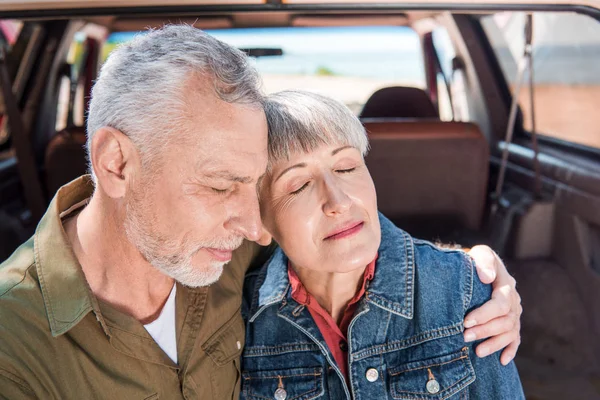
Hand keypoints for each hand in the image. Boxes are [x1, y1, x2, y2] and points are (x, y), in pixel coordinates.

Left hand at [463, 245, 521, 364]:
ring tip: (477, 352)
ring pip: (510, 332)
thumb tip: (487, 277)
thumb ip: (484, 261)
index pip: (500, 303)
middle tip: (465, 337)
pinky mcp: (511, 321)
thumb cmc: (475, 260)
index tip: (466, 321)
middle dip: (485, 330)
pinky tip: (502, 361)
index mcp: (506, 284)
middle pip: (506, 320)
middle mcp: (514, 299)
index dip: (485, 314)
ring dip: (495, 343)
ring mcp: (514, 312)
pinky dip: (510, 350)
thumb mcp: (479, 253)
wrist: (476, 267)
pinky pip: (515, 338)